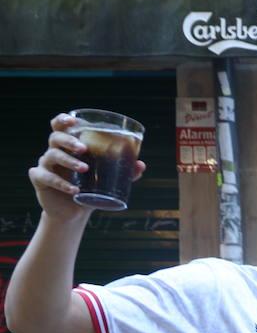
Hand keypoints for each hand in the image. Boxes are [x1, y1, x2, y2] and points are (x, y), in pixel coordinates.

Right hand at [30, 113, 144, 221]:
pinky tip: (74, 190)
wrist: (74, 212)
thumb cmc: (90, 189)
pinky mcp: (40, 180)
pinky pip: (46, 177)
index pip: (60, 127)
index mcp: (68, 147)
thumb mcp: (107, 180)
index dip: (63, 120)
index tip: (73, 120)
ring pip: (52, 156)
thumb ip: (124, 172)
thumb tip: (141, 164)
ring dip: (69, 161)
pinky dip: (61, 183)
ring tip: (85, 169)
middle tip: (83, 148)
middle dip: (69, 140)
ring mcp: (45, 165)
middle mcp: (54, 152)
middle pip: (55, 138)